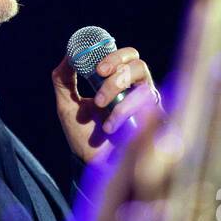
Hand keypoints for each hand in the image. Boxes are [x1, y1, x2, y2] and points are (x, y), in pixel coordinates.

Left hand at [51, 47, 161, 163]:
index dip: (116, 55)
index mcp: (118, 82)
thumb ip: (63, 79)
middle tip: (100, 78)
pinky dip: (125, 113)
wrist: (93, 165)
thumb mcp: (67, 105)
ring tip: (101, 107)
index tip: (98, 67)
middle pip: (139, 64)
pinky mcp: (157, 124)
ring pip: (143, 85)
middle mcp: (136, 91)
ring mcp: (148, 107)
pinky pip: (149, 108)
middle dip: (118, 70)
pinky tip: (109, 127)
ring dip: (119, 91)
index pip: (127, 56)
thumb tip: (68, 55)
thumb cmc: (84, 136)